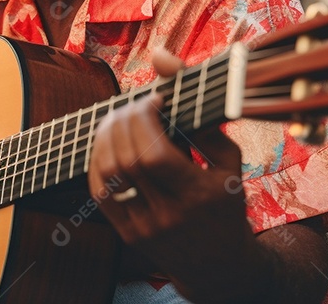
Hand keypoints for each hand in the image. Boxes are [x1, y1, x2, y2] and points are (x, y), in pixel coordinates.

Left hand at [87, 49, 257, 299]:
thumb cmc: (225, 203)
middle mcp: (170, 215)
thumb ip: (202, 113)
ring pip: (108, 174)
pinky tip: (109, 144)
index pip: (155, 154)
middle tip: (132, 104)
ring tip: (118, 118)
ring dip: (106, 137)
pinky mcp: (128, 236)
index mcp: (201, 196)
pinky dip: (98, 161)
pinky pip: (100, 192)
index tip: (152, 99)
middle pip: (127, 159)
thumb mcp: (229, 161)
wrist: (220, 267)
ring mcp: (146, 228)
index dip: (144, 119)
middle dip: (123, 121)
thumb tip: (164, 60)